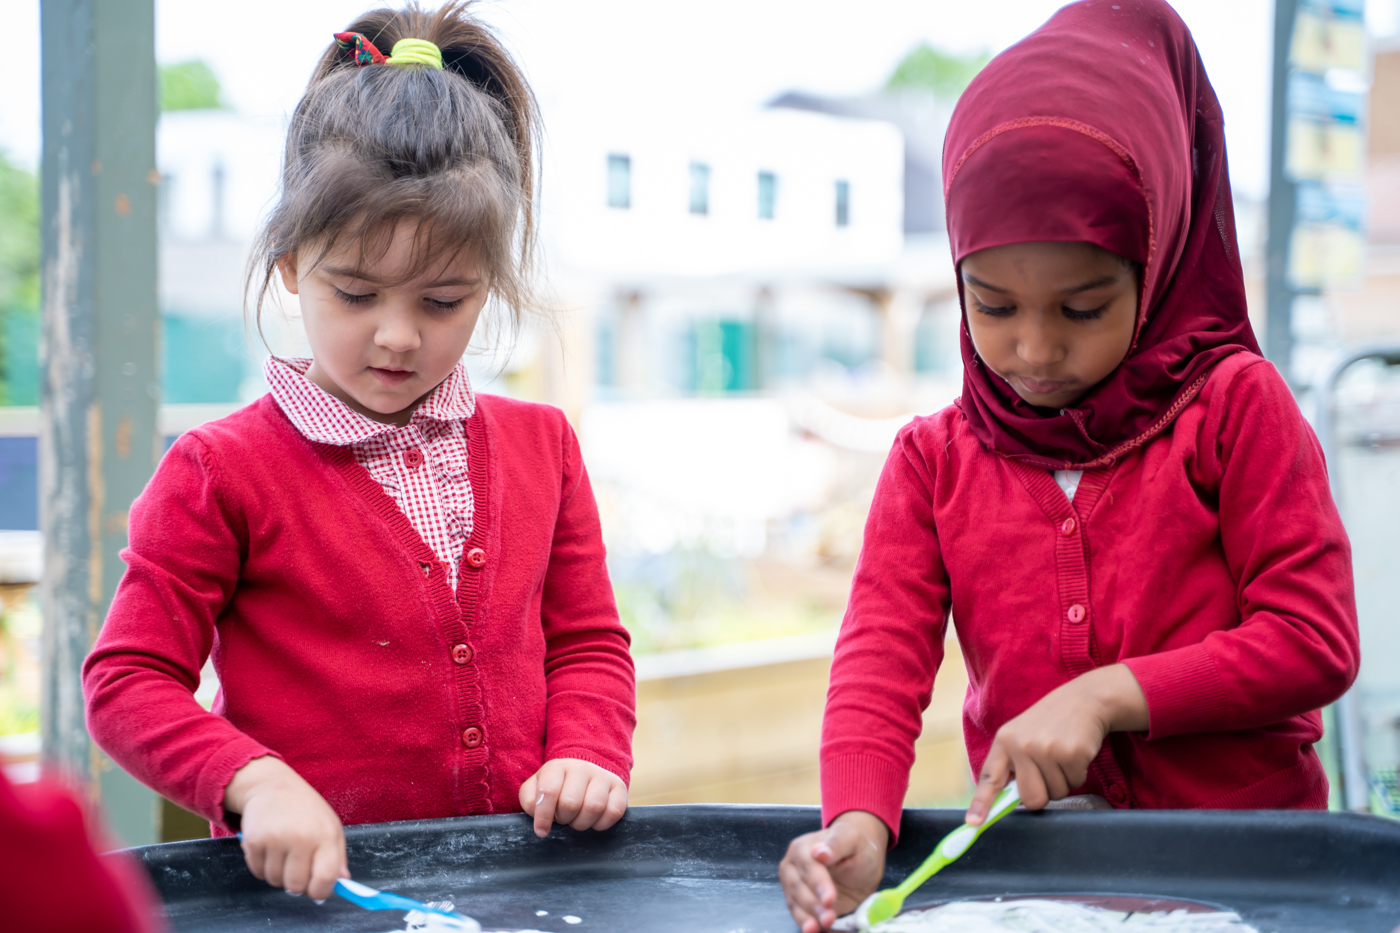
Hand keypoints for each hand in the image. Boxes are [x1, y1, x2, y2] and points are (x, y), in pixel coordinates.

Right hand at [224, 756, 347, 899]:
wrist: (272, 786)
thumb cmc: (306, 809)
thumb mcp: (330, 826)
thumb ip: (338, 857)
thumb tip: (342, 882)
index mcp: (326, 834)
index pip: (326, 877)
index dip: (321, 891)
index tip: (317, 891)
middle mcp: (301, 837)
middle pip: (296, 886)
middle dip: (297, 884)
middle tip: (297, 868)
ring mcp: (276, 839)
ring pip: (275, 882)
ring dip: (279, 875)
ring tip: (283, 852)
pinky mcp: (254, 841)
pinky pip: (258, 873)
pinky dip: (263, 867)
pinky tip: (269, 848)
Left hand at [518, 758, 627, 838]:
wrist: (584, 774)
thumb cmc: (556, 787)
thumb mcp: (536, 788)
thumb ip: (530, 800)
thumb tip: (537, 815)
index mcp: (557, 767)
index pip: (549, 791)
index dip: (543, 816)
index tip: (541, 831)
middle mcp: (581, 768)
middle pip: (571, 803)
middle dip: (564, 819)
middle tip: (563, 818)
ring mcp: (603, 776)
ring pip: (594, 808)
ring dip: (582, 823)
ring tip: (577, 820)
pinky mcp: (620, 788)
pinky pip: (614, 812)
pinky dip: (601, 824)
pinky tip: (593, 821)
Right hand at [779, 810, 888, 932]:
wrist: (861, 857)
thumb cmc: (856, 845)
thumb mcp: (852, 839)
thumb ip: (836, 844)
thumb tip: (819, 852)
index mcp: (802, 848)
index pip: (807, 867)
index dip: (818, 883)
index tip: (830, 898)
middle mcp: (793, 868)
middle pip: (798, 889)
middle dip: (814, 905)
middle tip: (829, 917)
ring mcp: (794, 887)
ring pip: (796, 905)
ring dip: (809, 918)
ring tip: (824, 925)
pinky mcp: (801, 904)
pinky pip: (800, 916)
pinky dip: (807, 924)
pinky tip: (814, 930)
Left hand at [967, 663, 1147, 824]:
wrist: (1084, 699)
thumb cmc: (1049, 723)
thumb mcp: (1021, 736)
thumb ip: (1012, 765)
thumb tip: (1007, 802)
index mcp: (1004, 742)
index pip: (989, 777)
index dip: (981, 803)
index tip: (974, 823)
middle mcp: (1022, 745)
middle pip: (1031, 799)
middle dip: (1043, 793)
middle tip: (1047, 770)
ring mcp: (1047, 749)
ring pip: (1056, 794)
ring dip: (1062, 781)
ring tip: (1061, 754)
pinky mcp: (1072, 753)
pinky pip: (1075, 783)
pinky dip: (1078, 773)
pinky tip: (1075, 752)